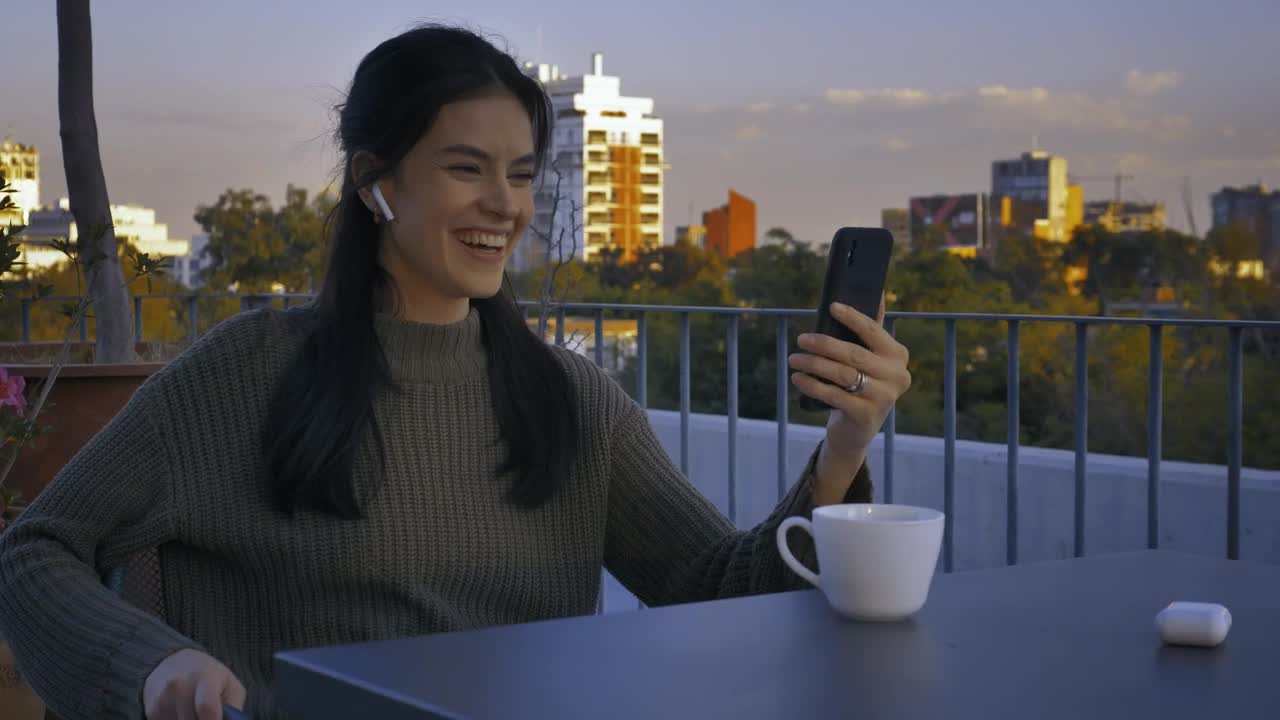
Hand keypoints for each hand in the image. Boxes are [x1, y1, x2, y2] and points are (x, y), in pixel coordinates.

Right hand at [144, 648, 245, 719]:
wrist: (172, 663)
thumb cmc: (208, 675)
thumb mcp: (229, 683)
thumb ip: (233, 706)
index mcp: (205, 678)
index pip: (207, 707)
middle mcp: (180, 687)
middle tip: (209, 716)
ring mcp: (162, 700)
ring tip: (194, 711)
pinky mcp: (151, 712)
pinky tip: (181, 713)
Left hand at [788, 295, 910, 465]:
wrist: (858, 428)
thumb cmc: (861, 383)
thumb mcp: (870, 357)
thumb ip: (872, 328)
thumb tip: (874, 292)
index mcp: (898, 355)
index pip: (873, 330)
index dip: (852, 317)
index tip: (831, 307)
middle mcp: (896, 376)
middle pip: (853, 353)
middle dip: (823, 344)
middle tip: (801, 339)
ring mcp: (883, 397)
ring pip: (842, 374)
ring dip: (814, 364)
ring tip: (795, 359)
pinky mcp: (865, 415)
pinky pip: (834, 395)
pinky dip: (812, 385)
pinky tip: (797, 378)